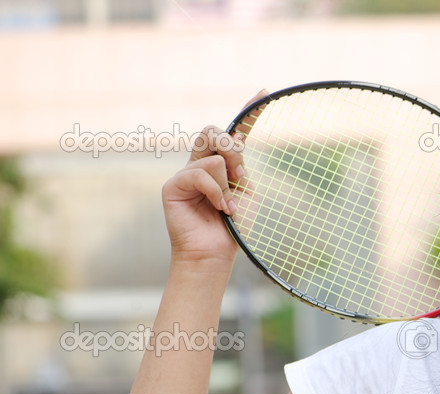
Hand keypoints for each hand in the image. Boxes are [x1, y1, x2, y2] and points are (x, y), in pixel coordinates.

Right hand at [161, 89, 267, 264]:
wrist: (216, 253)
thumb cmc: (233, 227)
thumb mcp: (245, 192)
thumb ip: (239, 166)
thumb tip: (234, 143)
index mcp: (222, 165)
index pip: (233, 132)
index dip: (248, 111)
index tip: (264, 92)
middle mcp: (201, 164)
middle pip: (213, 131)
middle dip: (232, 149)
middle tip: (240, 175)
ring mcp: (185, 173)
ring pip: (212, 155)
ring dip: (227, 182)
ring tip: (227, 206)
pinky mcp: (172, 185)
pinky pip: (200, 173)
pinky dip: (216, 192)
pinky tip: (219, 209)